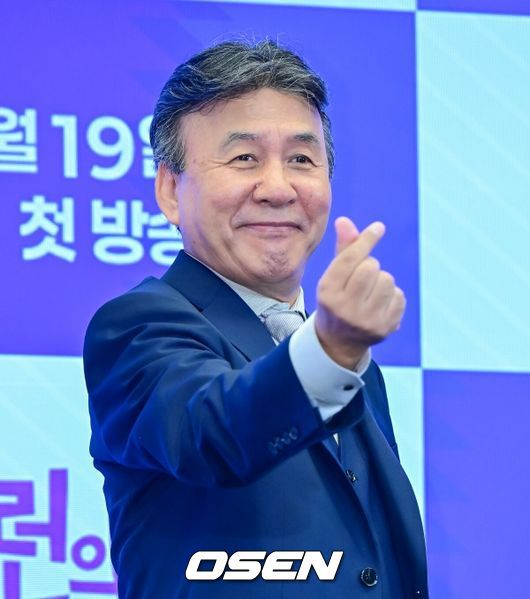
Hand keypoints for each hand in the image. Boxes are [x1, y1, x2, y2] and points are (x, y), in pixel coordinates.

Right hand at [314, 217, 405, 368]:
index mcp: (327, 292)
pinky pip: (399, 296)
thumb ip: (342, 250)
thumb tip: (344, 221)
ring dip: (381, 281)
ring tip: (370, 294)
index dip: (366, 240)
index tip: (378, 228)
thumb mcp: (333, 277)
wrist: (339, 342)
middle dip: (370, 267)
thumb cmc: (337, 300)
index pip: (349, 259)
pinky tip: (379, 306)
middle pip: (371, 267)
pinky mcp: (385, 328)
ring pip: (387, 280)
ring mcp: (366, 321)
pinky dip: (392, 297)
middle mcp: (345, 308)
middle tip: (361, 280)